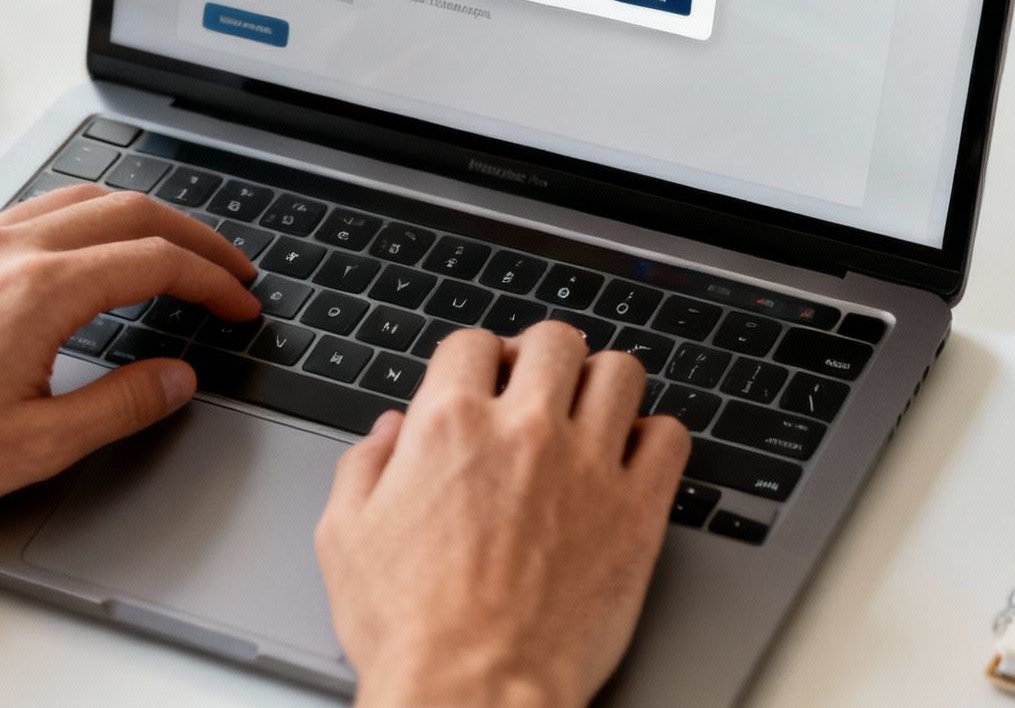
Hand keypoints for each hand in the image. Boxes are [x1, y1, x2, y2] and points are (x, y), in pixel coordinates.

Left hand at [0, 184, 259, 616]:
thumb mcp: (34, 445)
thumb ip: (120, 406)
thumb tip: (176, 378)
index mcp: (41, 291)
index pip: (157, 262)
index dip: (213, 282)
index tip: (240, 304)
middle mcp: (8, 251)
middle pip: (130, 210)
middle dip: (194, 236)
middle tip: (230, 268)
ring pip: (80, 199)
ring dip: (141, 217)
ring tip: (175, 250)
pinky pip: (34, 210)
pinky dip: (87, 218)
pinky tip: (90, 252)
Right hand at [317, 321, 690, 707]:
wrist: (476, 691)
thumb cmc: (410, 629)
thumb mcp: (344, 539)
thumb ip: (363, 467)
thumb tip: (388, 432)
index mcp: (450, 425)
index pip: (473, 343)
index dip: (476, 359)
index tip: (482, 380)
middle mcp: (525, 431)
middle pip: (555, 341)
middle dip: (542, 356)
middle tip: (539, 386)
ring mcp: (589, 466)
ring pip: (620, 373)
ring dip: (602, 384)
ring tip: (590, 413)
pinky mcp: (637, 511)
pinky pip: (670, 437)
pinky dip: (655, 437)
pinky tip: (632, 458)